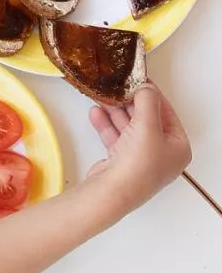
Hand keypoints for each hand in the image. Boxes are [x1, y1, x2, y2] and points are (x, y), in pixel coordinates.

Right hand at [86, 84, 191, 209]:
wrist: (113, 191)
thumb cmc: (138, 164)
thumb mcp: (147, 126)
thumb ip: (147, 102)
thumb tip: (146, 87)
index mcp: (178, 147)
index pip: (168, 114)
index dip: (153, 96)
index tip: (140, 81)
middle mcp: (162, 153)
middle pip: (147, 120)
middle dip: (130, 104)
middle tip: (119, 87)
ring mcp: (140, 158)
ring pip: (129, 128)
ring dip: (115, 112)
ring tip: (103, 97)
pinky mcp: (121, 162)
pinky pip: (115, 137)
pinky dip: (106, 125)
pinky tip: (96, 113)